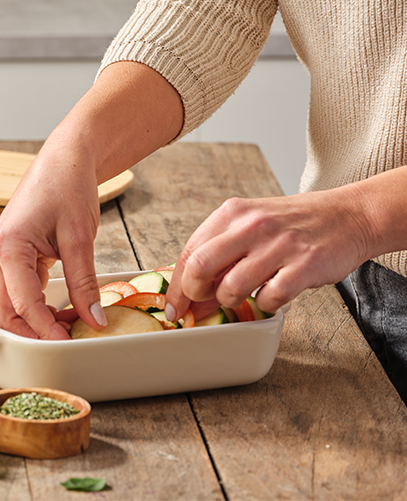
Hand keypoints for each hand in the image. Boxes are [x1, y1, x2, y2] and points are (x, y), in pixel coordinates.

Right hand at [0, 139, 105, 339]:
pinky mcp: (9, 256)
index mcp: (8, 246)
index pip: (22, 304)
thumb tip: (93, 319)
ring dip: (34, 321)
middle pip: (3, 312)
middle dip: (32, 333)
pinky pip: (17, 291)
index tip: (68, 344)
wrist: (64, 160)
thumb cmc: (66, 186)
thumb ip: (83, 282)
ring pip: (8, 305)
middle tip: (66, 342)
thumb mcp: (79, 237)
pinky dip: (37, 306)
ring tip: (71, 325)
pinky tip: (63, 309)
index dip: (45, 330)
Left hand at [164, 187, 374, 320]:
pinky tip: (272, 294)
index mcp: (232, 212)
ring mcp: (278, 245)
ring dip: (232, 302)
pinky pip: (269, 299)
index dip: (176, 286)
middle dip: (195, 295)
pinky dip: (265, 305)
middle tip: (204, 304)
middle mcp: (251, 225)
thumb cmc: (293, 224)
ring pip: (231, 289)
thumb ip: (221, 252)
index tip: (174, 308)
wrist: (348, 215)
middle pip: (200, 268)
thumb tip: (192, 293)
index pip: (190, 252)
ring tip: (245, 295)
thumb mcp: (251, 224)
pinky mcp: (304, 266)